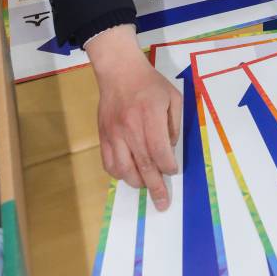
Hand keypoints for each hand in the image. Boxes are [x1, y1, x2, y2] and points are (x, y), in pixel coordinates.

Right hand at [88, 25, 180, 210]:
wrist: (119, 72)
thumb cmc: (150, 84)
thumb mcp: (173, 97)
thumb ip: (174, 124)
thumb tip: (169, 149)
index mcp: (150, 115)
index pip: (159, 150)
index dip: (167, 166)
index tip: (173, 171)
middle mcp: (130, 127)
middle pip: (143, 164)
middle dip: (155, 187)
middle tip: (162, 203)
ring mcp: (113, 133)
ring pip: (123, 168)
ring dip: (136, 182)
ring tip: (147, 188)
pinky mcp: (103, 136)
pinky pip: (108, 163)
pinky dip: (119, 174)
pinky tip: (128, 175)